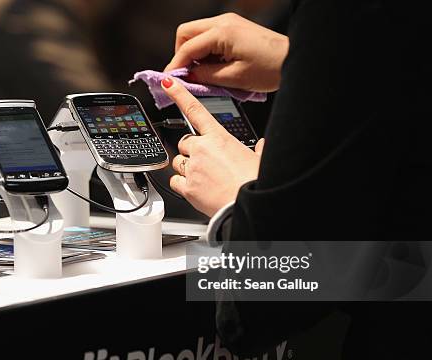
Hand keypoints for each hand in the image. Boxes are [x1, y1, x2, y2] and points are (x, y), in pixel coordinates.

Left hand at [162, 77, 263, 216]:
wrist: (247, 204)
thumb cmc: (254, 182)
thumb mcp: (260, 159)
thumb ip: (259, 149)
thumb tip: (262, 145)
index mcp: (219, 137)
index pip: (195, 110)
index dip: (179, 94)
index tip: (168, 82)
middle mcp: (202, 149)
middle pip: (185, 143)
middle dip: (192, 151)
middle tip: (206, 162)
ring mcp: (192, 168)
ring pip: (178, 162)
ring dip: (186, 167)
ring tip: (204, 178)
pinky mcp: (187, 187)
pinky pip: (175, 181)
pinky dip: (182, 185)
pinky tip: (196, 189)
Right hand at [164, 13, 288, 91]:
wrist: (293, 60)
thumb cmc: (270, 68)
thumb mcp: (233, 78)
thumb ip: (205, 76)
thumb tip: (187, 76)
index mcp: (222, 32)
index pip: (188, 47)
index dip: (176, 65)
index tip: (170, 80)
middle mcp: (223, 21)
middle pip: (186, 33)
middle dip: (181, 54)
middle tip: (185, 75)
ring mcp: (229, 22)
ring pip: (196, 34)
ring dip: (193, 53)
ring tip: (201, 74)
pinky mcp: (234, 27)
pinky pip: (209, 36)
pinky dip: (205, 51)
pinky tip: (212, 67)